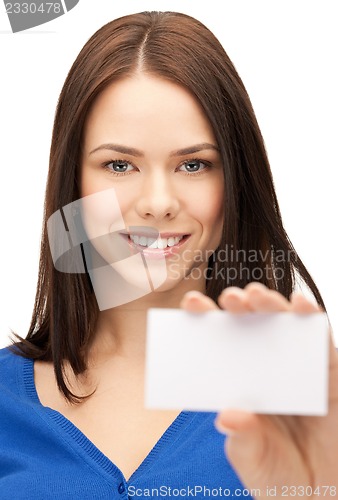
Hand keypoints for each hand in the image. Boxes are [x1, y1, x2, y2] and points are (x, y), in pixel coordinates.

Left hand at [180, 283, 337, 497]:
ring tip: (256, 296)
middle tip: (229, 298)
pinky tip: (300, 304)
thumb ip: (242, 438)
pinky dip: (312, 318)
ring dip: (271, 304)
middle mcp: (267, 368)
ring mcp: (298, 367)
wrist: (319, 496)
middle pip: (251, 326)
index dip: (206, 321)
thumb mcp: (252, 458)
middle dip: (240, 306)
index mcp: (241, 381)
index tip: (191, 305)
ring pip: (284, 325)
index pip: (219, 344)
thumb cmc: (278, 474)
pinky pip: (321, 340)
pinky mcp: (329, 372)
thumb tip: (228, 416)